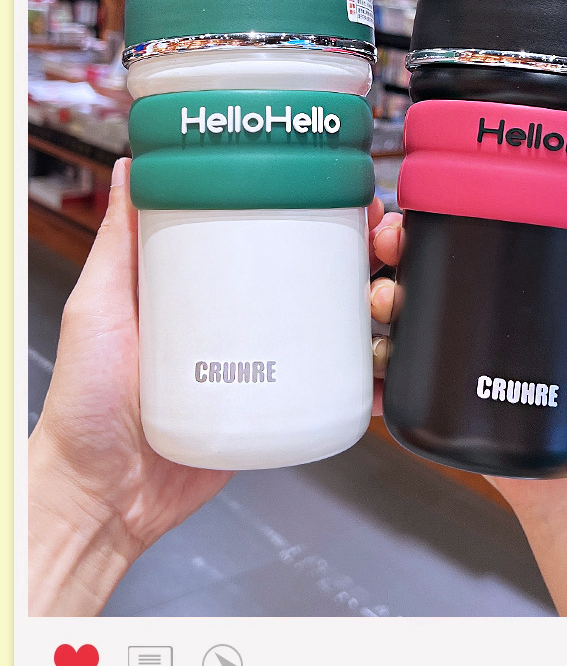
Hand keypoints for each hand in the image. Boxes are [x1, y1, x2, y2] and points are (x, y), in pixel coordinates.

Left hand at [29, 162, 391, 614]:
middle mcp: (236, 321)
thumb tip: (130, 168)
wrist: (98, 497)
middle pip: (321, 274)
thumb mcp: (96, 307)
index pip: (272, 231)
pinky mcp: (273, 413)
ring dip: (379, 310)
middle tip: (382, 249)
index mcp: (202, 285)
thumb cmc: (83, 407)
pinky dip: (369, 383)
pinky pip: (331, 392)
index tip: (350, 196)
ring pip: (339, 329)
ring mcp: (260, 367)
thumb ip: (115, 243)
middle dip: (368, 255)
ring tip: (384, 302)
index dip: (320, 207)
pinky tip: (385, 371)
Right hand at [369, 209, 566, 615]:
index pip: (438, 240)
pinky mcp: (429, 408)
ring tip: (383, 320)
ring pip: (384, 327)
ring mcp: (437, 364)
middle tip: (388, 271)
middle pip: (399, 275)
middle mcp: (456, 320)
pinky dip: (370, 386)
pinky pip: (387, 392)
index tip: (399, 223)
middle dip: (379, 264)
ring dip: (368, 316)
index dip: (408, 225)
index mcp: (490, 290)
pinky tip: (372, 384)